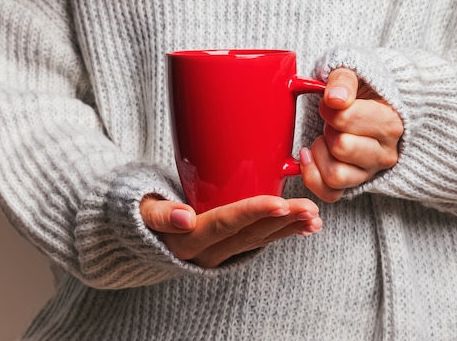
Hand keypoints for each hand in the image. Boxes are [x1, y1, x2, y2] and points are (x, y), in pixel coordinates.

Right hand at [140, 195, 321, 267]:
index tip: (279, 203)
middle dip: (282, 221)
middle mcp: (207, 252)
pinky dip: (284, 232)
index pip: (224, 223)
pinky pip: (260, 241)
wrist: (141, 234)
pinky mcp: (230, 249)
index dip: (252, 213)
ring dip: (289, 227)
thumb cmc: (144, 210)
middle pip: (250, 234)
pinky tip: (306, 226)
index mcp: (188, 239)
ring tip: (314, 217)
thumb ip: (159, 214)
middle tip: (309, 208)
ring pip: (260, 240)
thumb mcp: (142, 211)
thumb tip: (184, 217)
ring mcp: (221, 253)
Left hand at [300, 68, 402, 201]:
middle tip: (331, 121)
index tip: (331, 101)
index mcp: (391, 123)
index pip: (345, 119)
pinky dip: (313, 177)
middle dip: (328, 130)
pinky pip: (330, 193)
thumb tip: (334, 99)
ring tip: (326, 137)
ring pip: (336, 175)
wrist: (368, 104)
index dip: (328, 108)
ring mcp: (370, 172)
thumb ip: (344, 81)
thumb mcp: (354, 74)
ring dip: (321, 153)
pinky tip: (309, 156)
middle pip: (341, 147)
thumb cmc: (359, 90)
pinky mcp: (355, 185)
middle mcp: (386, 153)